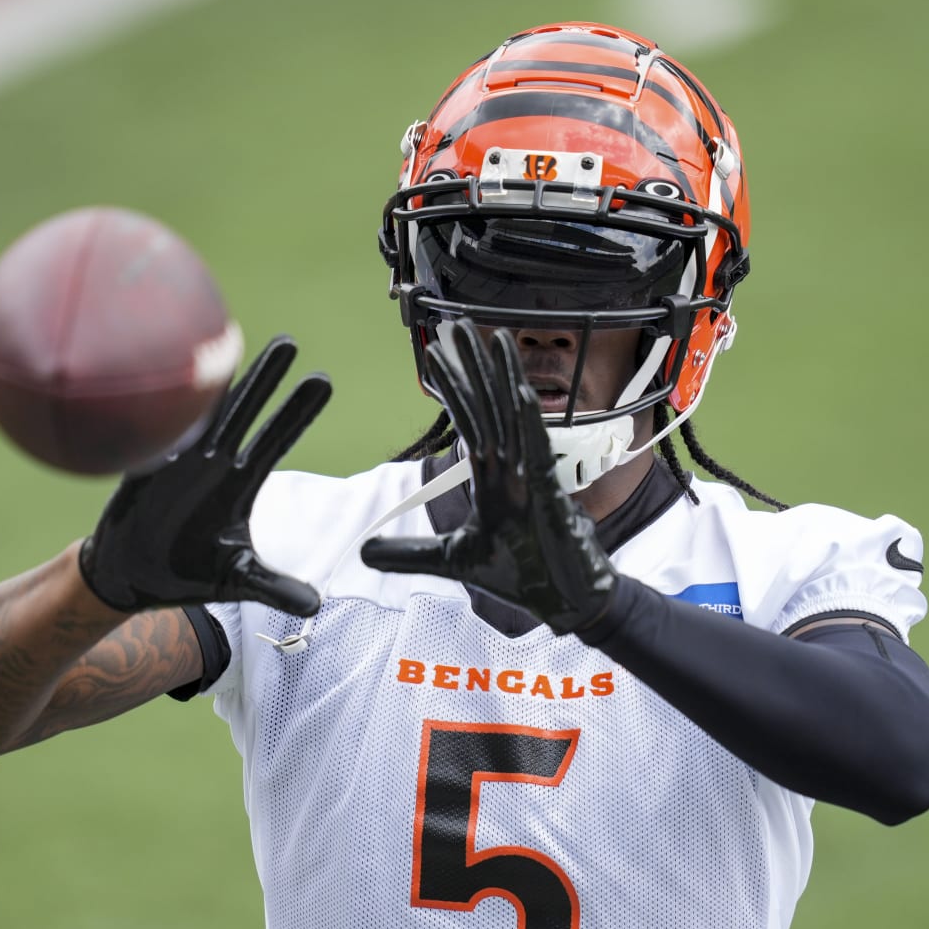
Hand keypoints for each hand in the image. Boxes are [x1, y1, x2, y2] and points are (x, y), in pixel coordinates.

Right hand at [79, 335, 329, 614]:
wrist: (131, 579)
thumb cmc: (187, 574)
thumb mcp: (236, 581)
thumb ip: (274, 586)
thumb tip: (315, 606)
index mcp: (239, 482)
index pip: (275, 438)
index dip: (296, 411)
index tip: (322, 380)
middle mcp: (212, 464)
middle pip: (244, 414)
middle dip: (265, 380)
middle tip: (289, 343)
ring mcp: (176, 463)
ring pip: (201, 415)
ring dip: (217, 385)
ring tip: (232, 344)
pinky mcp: (143, 471)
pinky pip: (156, 437)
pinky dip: (166, 415)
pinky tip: (175, 385)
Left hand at [360, 321, 615, 633]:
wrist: (564, 602)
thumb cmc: (522, 575)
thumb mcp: (452, 561)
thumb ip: (409, 553)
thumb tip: (363, 553)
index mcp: (491, 478)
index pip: (468, 422)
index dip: (451, 387)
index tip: (434, 353)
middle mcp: (511, 469)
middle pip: (489, 407)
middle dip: (473, 366)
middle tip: (458, 326)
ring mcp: (532, 478)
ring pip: (514, 418)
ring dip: (502, 378)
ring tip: (493, 338)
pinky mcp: (550, 494)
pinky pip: (538, 451)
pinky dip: (530, 422)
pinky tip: (520, 392)